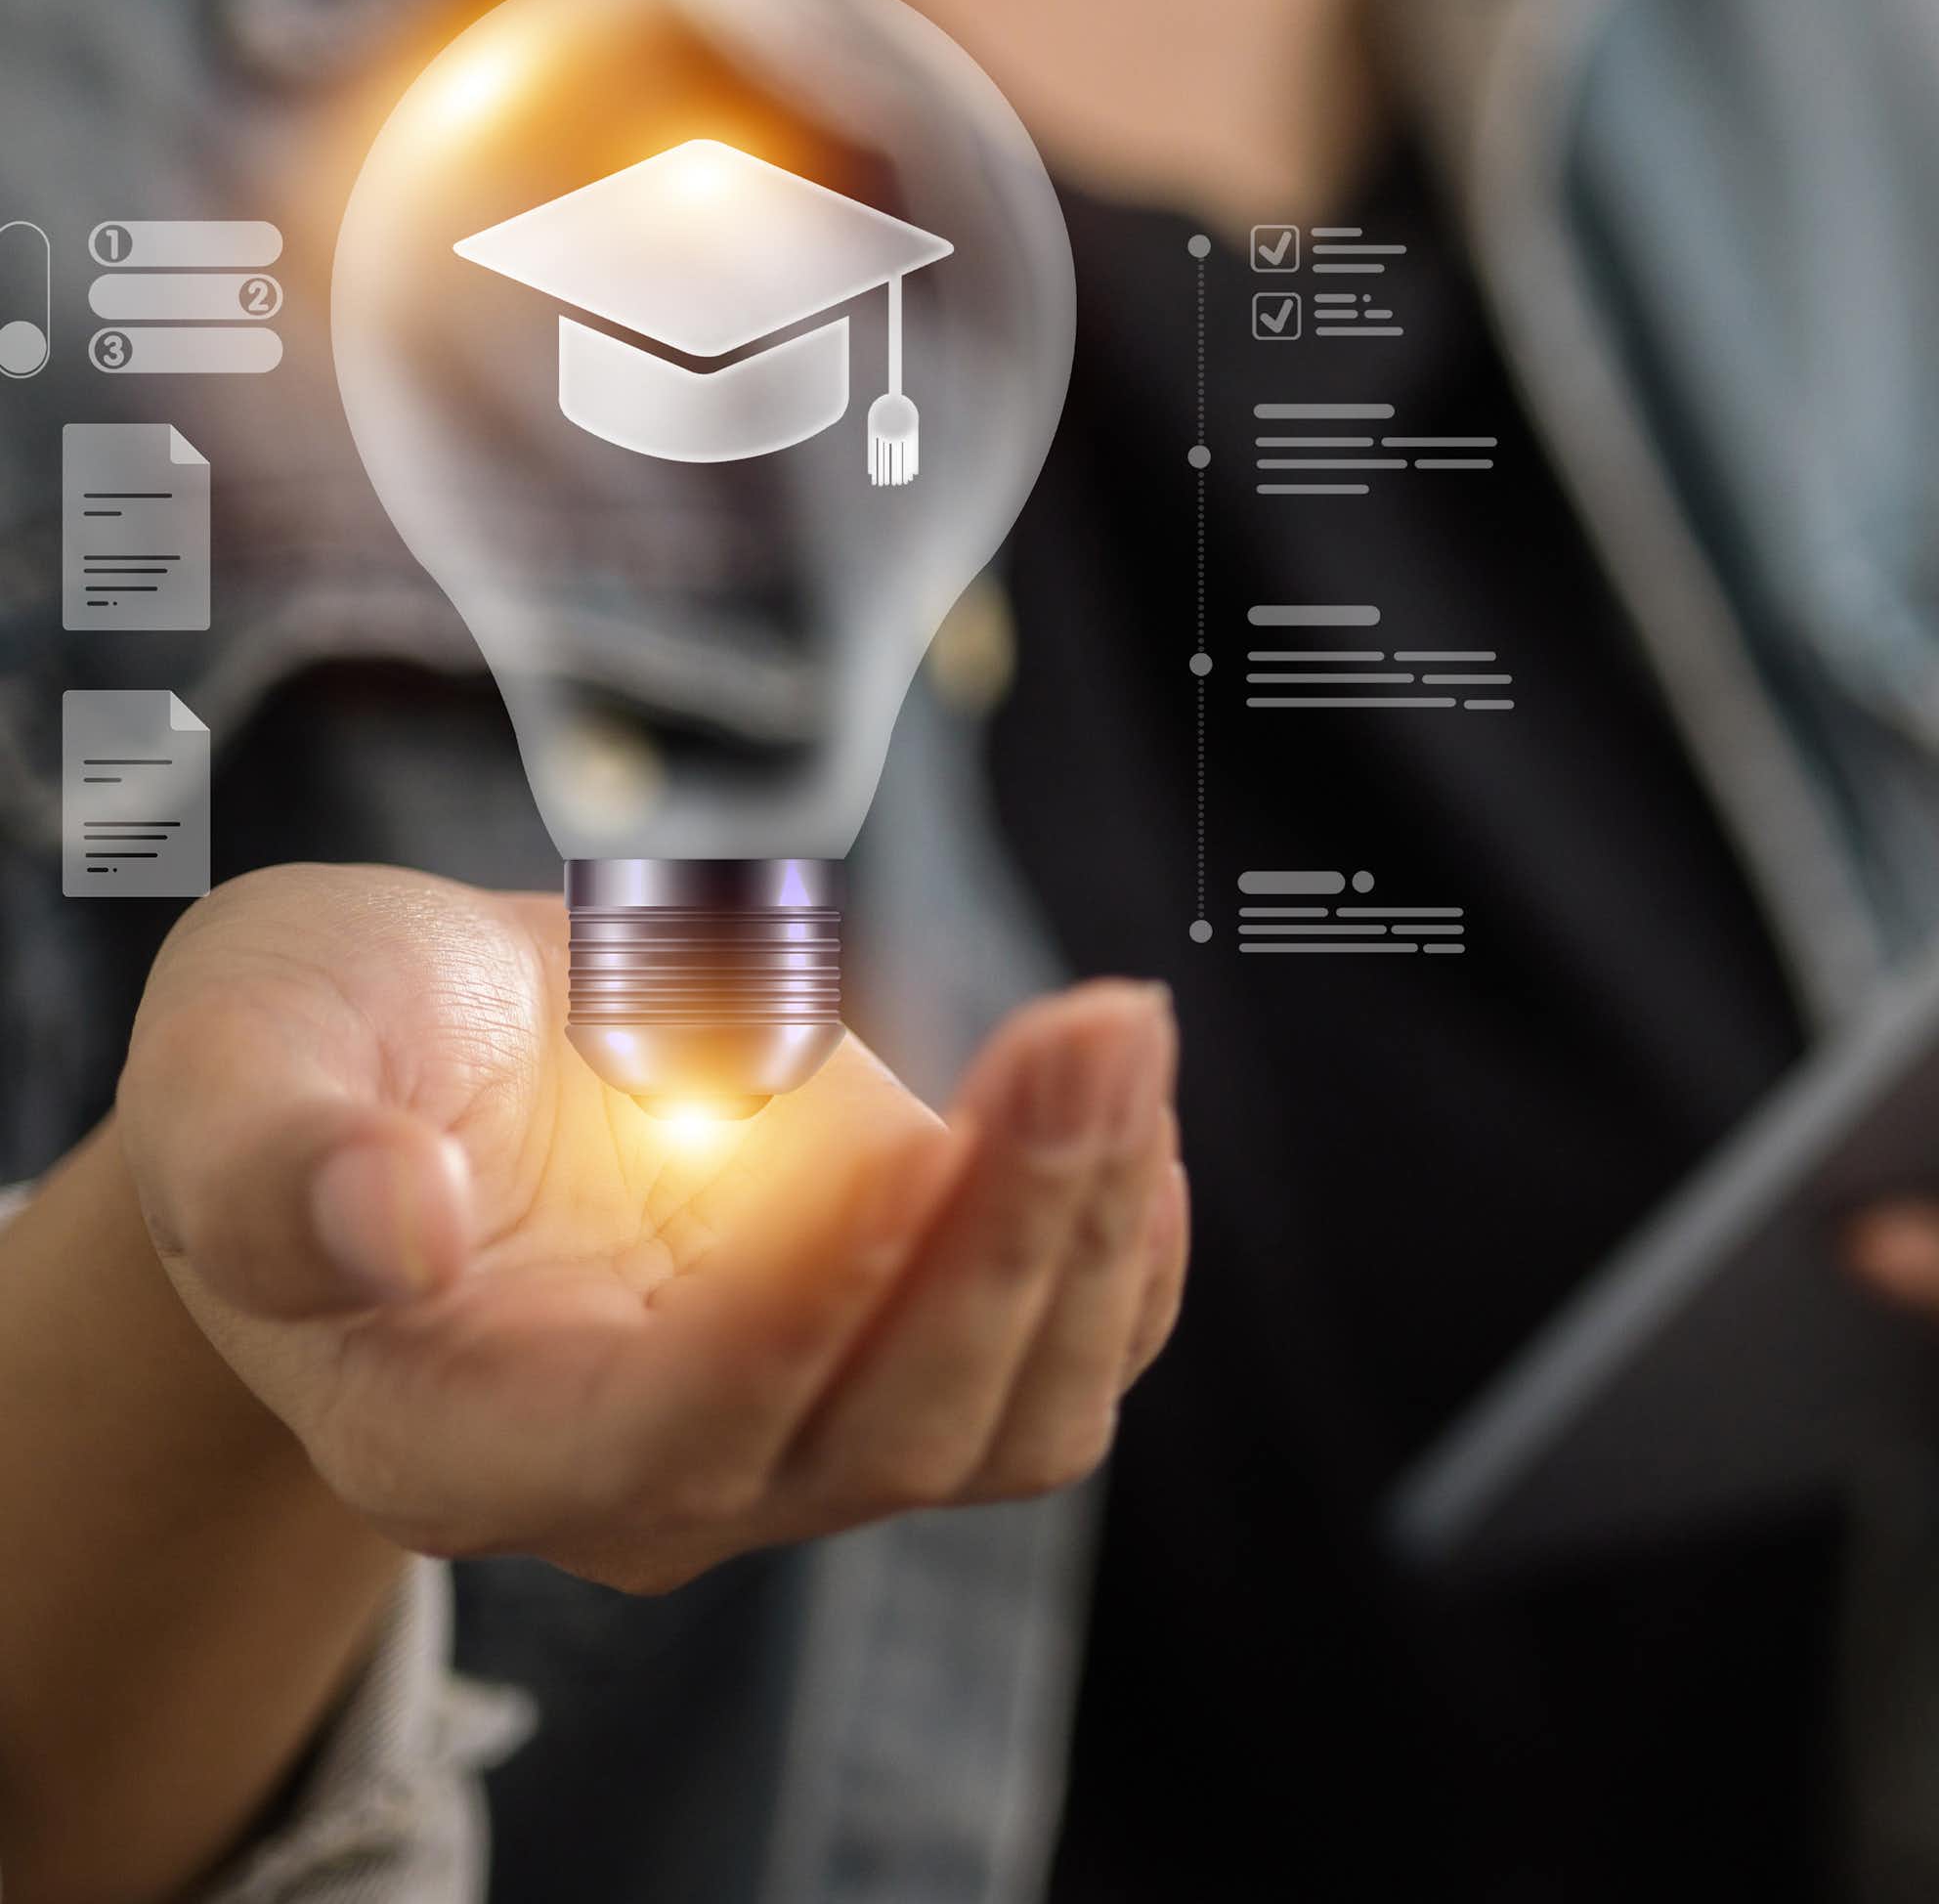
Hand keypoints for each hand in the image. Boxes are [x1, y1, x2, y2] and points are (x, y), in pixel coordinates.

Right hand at [118, 864, 1187, 1593]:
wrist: (415, 1071)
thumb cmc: (318, 1058)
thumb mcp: (237, 1058)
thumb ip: (276, 1154)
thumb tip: (388, 1225)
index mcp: (462, 1435)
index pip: (671, 1435)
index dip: (800, 1304)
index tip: (901, 1141)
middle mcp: (648, 1477)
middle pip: (885, 1430)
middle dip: (1010, 1233)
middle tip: (1093, 1029)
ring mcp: (793, 1429)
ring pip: (1005, 1415)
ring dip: (1088, 1227)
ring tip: (1121, 1029)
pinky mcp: (891, 1348)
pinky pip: (1054, 1362)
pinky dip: (1121, 1258)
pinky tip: (1133, 1114)